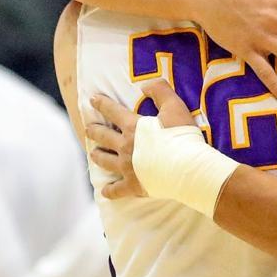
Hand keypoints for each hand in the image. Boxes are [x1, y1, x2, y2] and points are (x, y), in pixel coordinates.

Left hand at [87, 81, 196, 199]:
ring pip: (105, 161)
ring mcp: (127, 167)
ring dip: (98, 156)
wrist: (187, 167)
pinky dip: (109, 191)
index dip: (102, 104)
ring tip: (93, 153)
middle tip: (88, 129)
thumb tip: (145, 85)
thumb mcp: (174, 106)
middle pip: (103, 137)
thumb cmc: (181, 136)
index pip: (112, 111)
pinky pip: (116, 190)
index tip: (92, 100)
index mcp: (132, 127)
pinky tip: (104, 191)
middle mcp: (125, 147)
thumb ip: (160, 90)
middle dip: (94, 131)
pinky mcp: (133, 186)